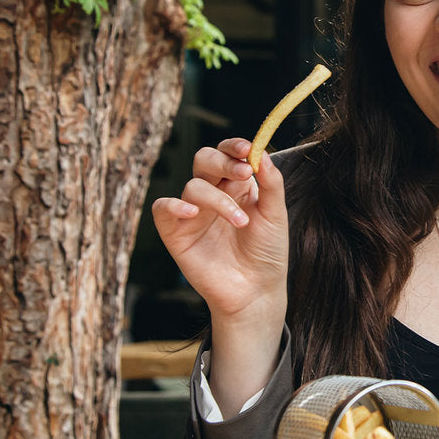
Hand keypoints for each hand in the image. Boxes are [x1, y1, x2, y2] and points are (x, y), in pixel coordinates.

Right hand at [151, 138, 288, 324]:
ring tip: (241, 221)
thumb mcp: (275, 214)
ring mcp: (193, 213)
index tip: (246, 150)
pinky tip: (193, 214)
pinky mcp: (176, 233)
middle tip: (242, 175)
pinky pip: (163, 208)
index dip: (233, 147)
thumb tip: (261, 151)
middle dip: (222, 162)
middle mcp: (213, 195)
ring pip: (193, 186)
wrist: (256, 291)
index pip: (228, 154)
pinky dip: (174, 206)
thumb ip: (271, 182)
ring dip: (218, 199)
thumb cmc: (267, 253)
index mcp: (236, 186)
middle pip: (204, 160)